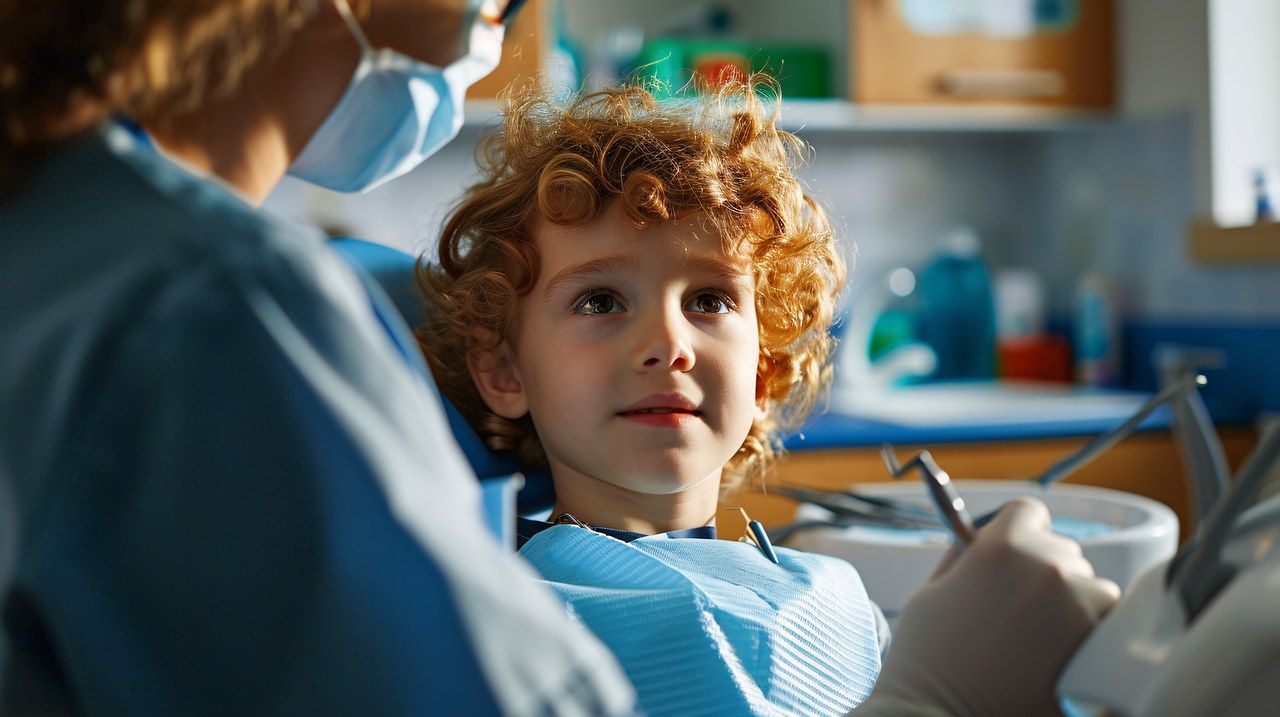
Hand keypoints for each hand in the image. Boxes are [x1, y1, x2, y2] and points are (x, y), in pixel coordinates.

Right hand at [856, 497, 1120, 716]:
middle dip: (1044, 574)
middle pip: (1063, 551)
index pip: (1029, 512)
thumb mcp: (932, 590)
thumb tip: (983, 542)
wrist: (939, 714)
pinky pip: (1107, 627)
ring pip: (1093, 589)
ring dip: (1073, 605)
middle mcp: (1049, 566)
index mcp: (1003, 545)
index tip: (1011, 559)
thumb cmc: (928, 660)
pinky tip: (1056, 656)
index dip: (1017, 534)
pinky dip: (1088, 637)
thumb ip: (965, 557)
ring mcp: (1080, 607)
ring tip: (1038, 639)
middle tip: (1015, 611)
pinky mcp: (1099, 647)